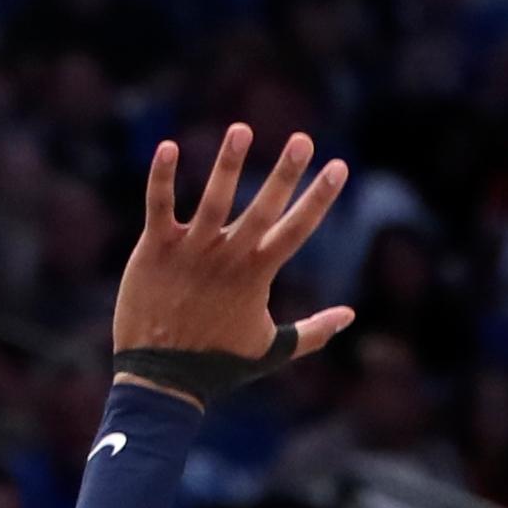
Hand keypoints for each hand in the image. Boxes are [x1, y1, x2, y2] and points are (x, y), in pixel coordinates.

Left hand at [114, 126, 353, 392]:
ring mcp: (193, 251)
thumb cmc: (220, 364)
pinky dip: (162, 176)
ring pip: (214, 198)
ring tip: (241, 129)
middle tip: (304, 139)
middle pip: (264, 208)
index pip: (297, 230)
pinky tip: (168, 146)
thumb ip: (314, 331)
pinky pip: (159, 205)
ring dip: (228, 162)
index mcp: (258, 275)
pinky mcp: (156, 248)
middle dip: (286, 173)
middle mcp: (230, 257)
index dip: (319, 198)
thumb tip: (350, 316)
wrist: (163, 378)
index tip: (338, 167)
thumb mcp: (273, 350)